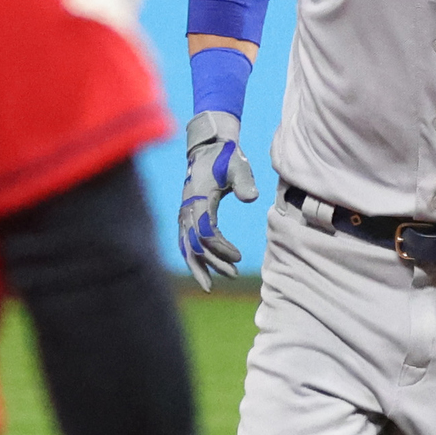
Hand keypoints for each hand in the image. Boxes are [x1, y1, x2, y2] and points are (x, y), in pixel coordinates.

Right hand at [177, 110, 257, 290]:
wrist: (209, 148)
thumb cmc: (226, 157)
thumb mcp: (238, 165)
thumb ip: (244, 181)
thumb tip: (251, 198)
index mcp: (198, 199)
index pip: (205, 233)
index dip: (220, 248)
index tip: (239, 257)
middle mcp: (187, 209)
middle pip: (193, 245)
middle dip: (212, 263)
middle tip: (234, 275)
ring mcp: (184, 213)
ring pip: (185, 247)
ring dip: (199, 267)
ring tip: (211, 286)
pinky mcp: (186, 215)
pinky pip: (185, 242)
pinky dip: (193, 258)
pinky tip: (203, 271)